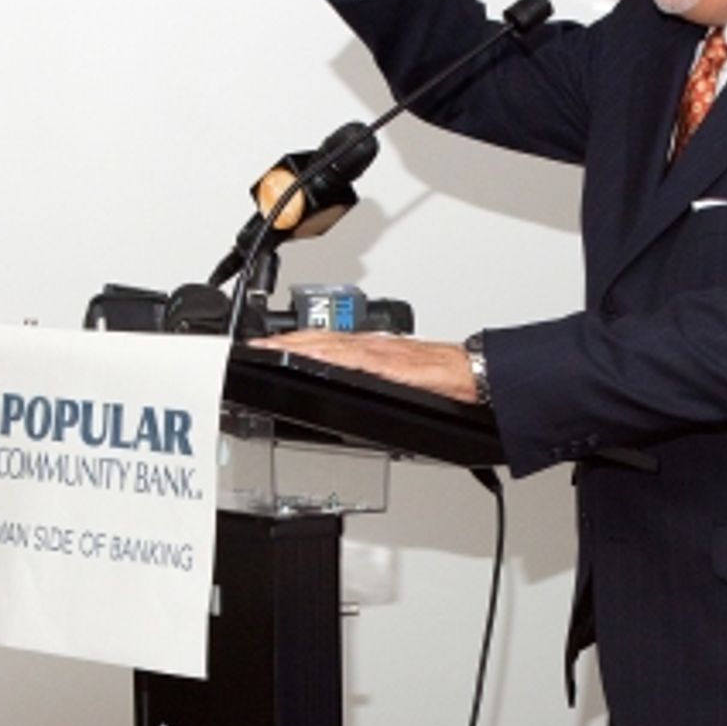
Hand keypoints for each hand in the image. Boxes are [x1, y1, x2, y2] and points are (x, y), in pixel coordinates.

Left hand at [250, 330, 475, 402]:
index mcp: (373, 350)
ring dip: (299, 345)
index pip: (325, 341)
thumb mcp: (401, 377)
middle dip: (286, 341)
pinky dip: (328, 356)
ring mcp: (380, 354)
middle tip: (253, 344)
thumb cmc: (444, 377)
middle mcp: (372, 347)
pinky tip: (309, 356)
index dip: (294, 341)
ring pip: (331, 344)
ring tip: (270, 348)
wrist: (473, 374)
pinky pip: (353, 359)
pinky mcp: (389, 366)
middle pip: (321, 338)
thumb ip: (375, 378)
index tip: (265, 345)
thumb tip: (351, 386)